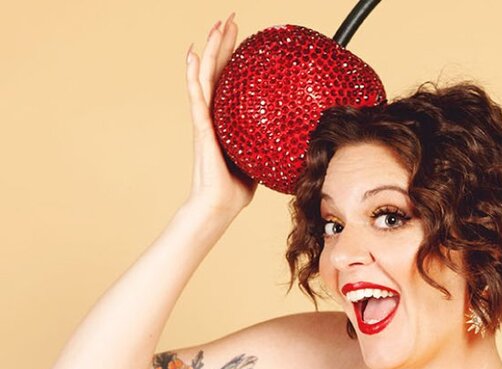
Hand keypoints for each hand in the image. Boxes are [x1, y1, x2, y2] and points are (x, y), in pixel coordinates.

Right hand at [185, 13, 257, 214]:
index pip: (230, 80)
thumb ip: (271, 141)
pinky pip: (198, 98)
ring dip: (211, 48)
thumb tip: (299, 134)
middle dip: (223, 42)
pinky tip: (192, 56)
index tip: (243, 36)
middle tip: (230, 18)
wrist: (221, 205)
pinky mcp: (202, 129)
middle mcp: (213, 114)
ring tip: (216, 25)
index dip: (234, 56)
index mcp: (226, 119)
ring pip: (206, 76)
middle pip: (217, 69)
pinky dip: (193, 76)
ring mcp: (206, 120)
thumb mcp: (262, 156)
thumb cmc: (238, 187)